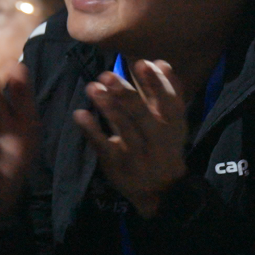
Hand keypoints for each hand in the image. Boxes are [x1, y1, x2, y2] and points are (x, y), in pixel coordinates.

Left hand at [73, 59, 190, 218]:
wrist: (160, 192)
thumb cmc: (162, 147)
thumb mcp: (171, 124)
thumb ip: (165, 95)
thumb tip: (162, 63)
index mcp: (173, 127)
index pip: (169, 102)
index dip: (157, 84)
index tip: (144, 63)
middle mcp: (157, 141)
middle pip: (142, 115)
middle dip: (126, 94)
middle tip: (107, 74)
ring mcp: (138, 154)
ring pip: (123, 128)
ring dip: (106, 106)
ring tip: (92, 87)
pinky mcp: (118, 165)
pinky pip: (104, 146)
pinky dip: (91, 130)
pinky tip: (80, 114)